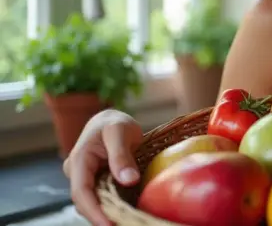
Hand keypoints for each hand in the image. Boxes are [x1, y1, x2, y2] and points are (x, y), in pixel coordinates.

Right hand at [63, 109, 143, 225]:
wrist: (111, 120)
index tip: (109, 224)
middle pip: (85, 202)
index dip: (94, 211)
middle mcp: (77, 172)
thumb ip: (121, 155)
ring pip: (93, 202)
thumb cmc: (115, 123)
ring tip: (126, 220)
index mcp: (79, 159)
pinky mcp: (94, 182)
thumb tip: (129, 180)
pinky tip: (126, 212)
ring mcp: (84, 179)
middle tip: (124, 223)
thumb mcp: (120, 132)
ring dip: (107, 212)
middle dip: (101, 217)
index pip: (81, 192)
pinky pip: (101, 198)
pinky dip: (112, 206)